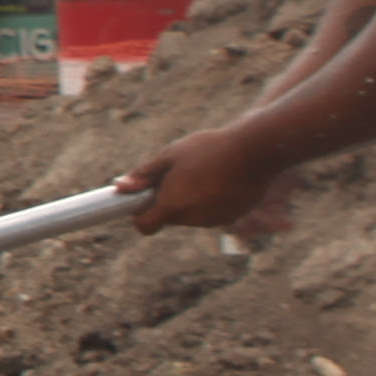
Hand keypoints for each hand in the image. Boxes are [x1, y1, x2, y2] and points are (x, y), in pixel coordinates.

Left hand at [117, 124, 291, 240]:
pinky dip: (210, 201)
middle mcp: (192, 219)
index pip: (144, 226)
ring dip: (190, 200)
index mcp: (172, 205)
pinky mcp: (232, 218)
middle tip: (178, 174)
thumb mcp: (170, 156)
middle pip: (168, 217)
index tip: (142, 199)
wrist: (255, 151)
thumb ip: (144, 174)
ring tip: (203, 172)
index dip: (139, 214)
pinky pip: (211, 213)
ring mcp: (214, 221)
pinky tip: (220, 179)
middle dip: (168, 200)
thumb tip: (119, 186)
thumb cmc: (208, 149)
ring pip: (190, 214)